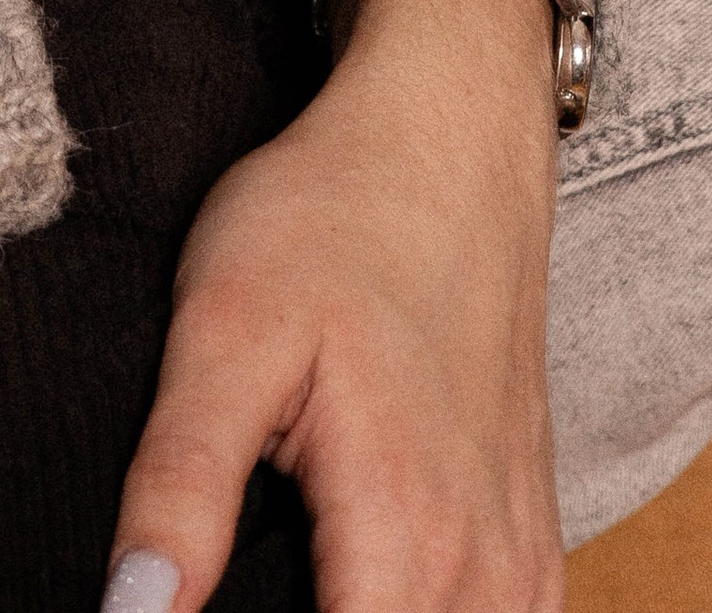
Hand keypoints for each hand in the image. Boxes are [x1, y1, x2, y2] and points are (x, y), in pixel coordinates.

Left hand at [107, 0, 562, 611]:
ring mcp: (520, 562)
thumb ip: (180, 486)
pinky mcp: (532, 539)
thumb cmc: (329, 221)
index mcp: (403, 537)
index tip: (189, 598)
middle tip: (227, 573)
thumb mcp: (222, 331)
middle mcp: (481, 576)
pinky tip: (360, 583)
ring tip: (282, 572)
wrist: (447, 144)